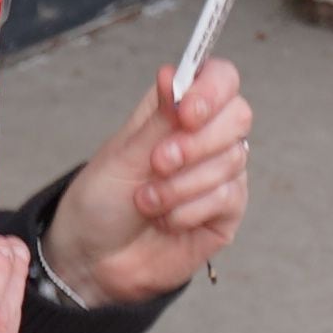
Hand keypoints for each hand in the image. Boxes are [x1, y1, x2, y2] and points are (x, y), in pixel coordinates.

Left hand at [42, 59, 250, 305]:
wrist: (94, 258)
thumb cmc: (102, 201)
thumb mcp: (123, 156)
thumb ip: (157, 119)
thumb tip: (173, 73)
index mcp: (177, 110)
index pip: (220, 78)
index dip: (212, 90)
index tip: (186, 113)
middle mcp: (205, 137)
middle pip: (238, 116)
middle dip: (196, 144)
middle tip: (157, 163)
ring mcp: (220, 174)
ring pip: (231, 160)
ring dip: (181, 185)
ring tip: (145, 201)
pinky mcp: (226, 212)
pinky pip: (227, 198)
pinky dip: (188, 210)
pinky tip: (165, 220)